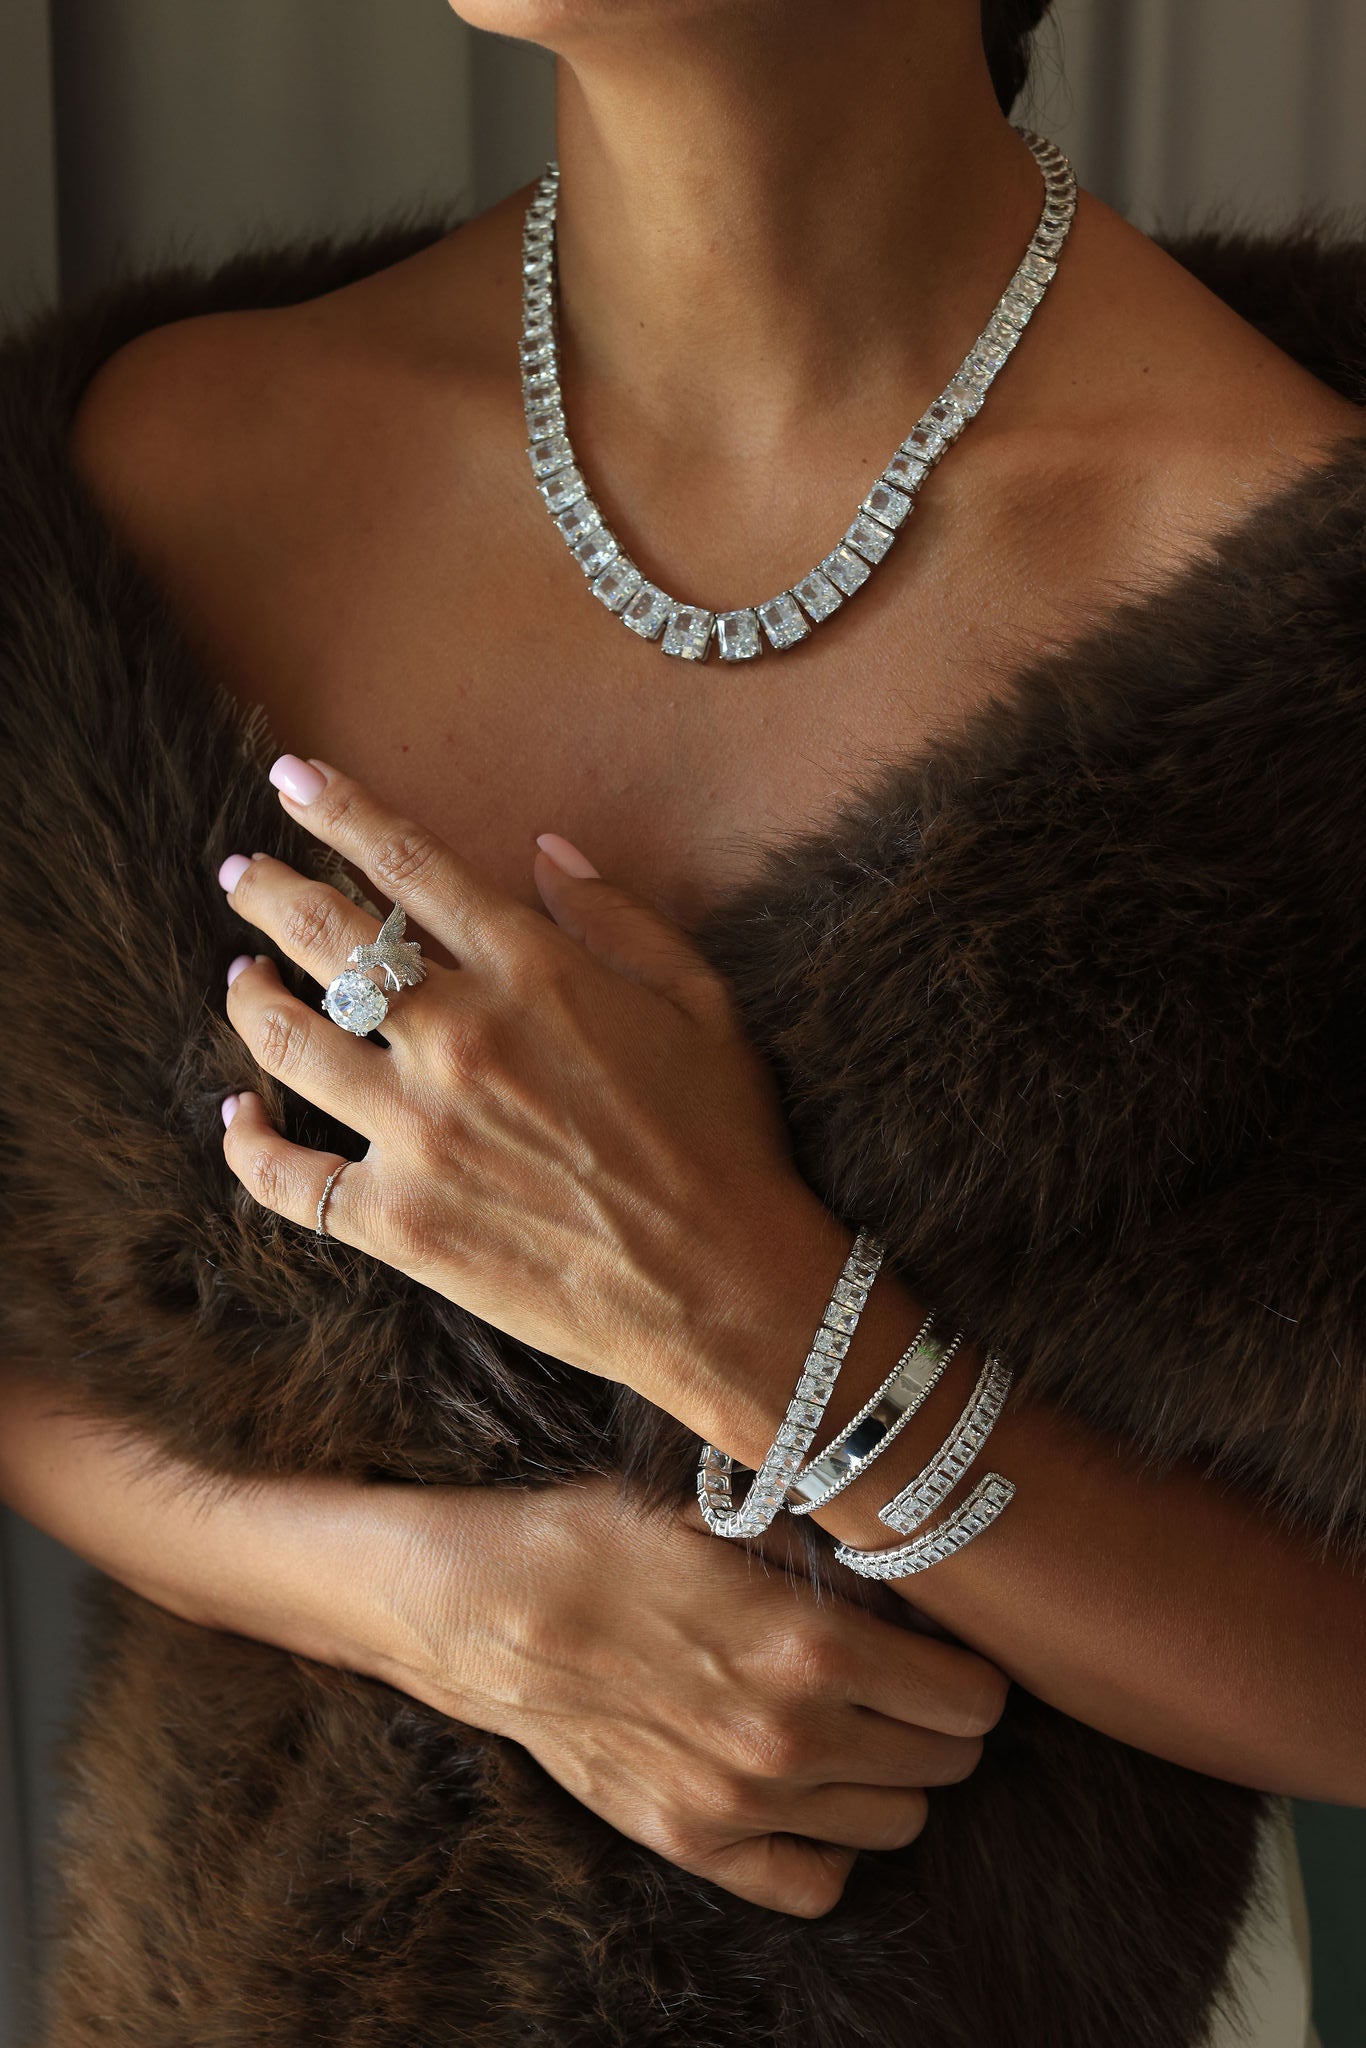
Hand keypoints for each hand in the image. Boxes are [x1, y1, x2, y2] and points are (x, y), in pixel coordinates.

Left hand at [218, 755, 824, 1407]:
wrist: (725, 1287)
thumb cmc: (725, 1141)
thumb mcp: (700, 1002)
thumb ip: (617, 917)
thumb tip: (546, 849)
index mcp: (533, 973)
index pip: (408, 865)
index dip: (338, 811)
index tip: (291, 779)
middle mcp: (460, 1037)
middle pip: (324, 938)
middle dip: (270, 891)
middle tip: (242, 876)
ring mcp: (418, 1131)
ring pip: (287, 1041)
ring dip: (248, 999)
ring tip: (241, 980)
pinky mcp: (397, 1222)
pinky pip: (286, 1176)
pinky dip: (247, 1142)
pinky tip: (239, 1115)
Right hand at [383, 1474, 1008, 1917]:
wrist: (491, 1609)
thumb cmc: (608, 1542)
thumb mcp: (729, 1511)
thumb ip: (832, 1551)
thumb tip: (910, 1567)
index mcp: (812, 1646)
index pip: (974, 1698)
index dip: (972, 1669)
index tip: (946, 1651)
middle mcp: (792, 1738)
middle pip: (948, 1763)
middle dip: (941, 1720)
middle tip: (904, 1684)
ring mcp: (745, 1802)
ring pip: (900, 1825)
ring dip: (894, 1777)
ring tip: (855, 1730)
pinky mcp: (696, 1843)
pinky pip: (819, 1884)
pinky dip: (832, 1845)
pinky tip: (808, 1790)